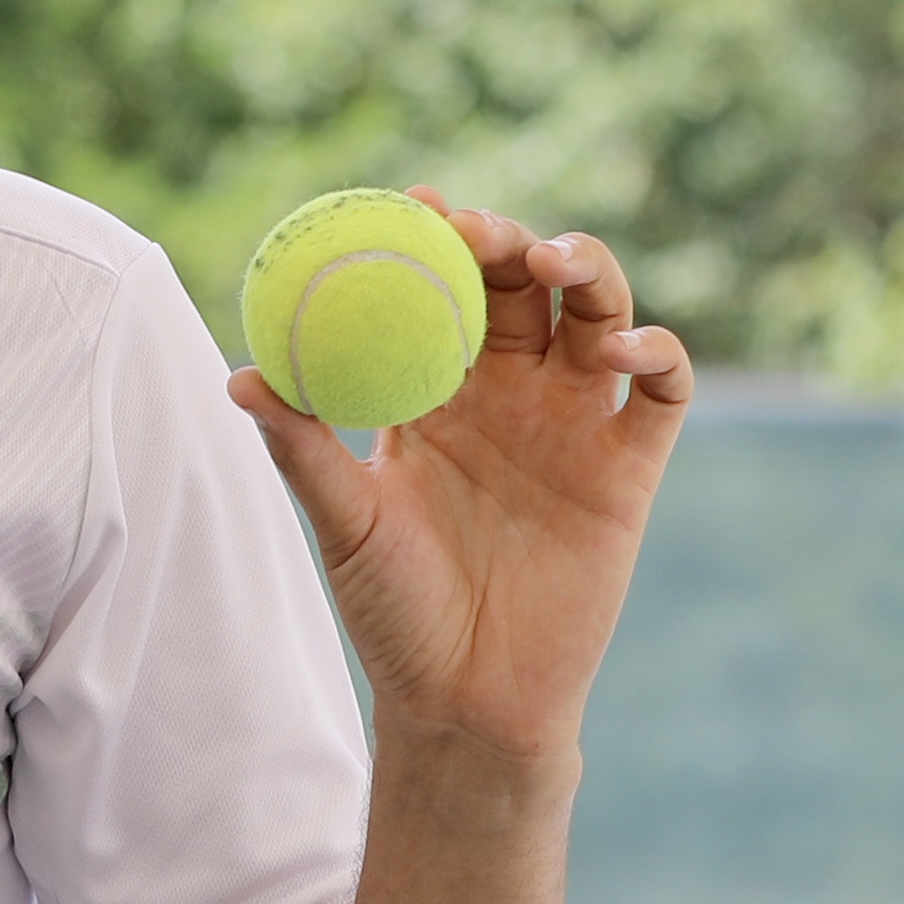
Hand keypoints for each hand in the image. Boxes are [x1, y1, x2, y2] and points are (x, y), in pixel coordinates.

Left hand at [232, 196, 689, 765]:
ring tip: (554, 263)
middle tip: (481, 230)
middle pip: (525, 285)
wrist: (467, 701)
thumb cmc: (395, 614)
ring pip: (598, 312)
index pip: (444, 290)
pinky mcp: (630, 466)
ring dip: (588, 270)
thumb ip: (305, 449)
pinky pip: (662, 391)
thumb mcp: (346, 524)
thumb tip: (241, 376)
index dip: (438, 237)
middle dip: (510, 240)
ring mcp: (577, 423)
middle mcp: (513, 394)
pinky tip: (622, 343)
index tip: (414, 202)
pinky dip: (658, 350)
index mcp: (439, 392)